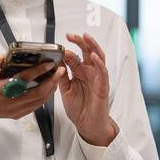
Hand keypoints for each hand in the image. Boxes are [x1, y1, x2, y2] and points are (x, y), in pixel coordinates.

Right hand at [0, 53, 63, 137]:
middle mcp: (10, 102)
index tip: (49, 64)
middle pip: (37, 93)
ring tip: (56, 78)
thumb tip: (4, 56)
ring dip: (50, 90)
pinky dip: (44, 97)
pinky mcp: (17, 114)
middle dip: (51, 82)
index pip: (24, 79)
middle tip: (60, 71)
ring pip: (39, 101)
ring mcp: (15, 110)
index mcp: (1, 90)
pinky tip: (48, 89)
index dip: (38, 71)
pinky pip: (35, 106)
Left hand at [60, 31, 116, 145]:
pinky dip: (99, 63)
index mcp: (79, 73)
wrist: (87, 125)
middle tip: (70, 35)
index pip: (73, 57)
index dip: (66, 51)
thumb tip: (55, 63)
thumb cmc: (79, 109)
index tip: (58, 47)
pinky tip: (93, 56)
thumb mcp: (65, 91)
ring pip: (97, 57)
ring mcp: (97, 78)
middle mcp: (89, 73)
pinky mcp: (103, 85)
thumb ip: (61, 77)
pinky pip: (103, 71)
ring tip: (85, 37)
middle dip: (79, 41)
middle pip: (86, 52)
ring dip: (92, 46)